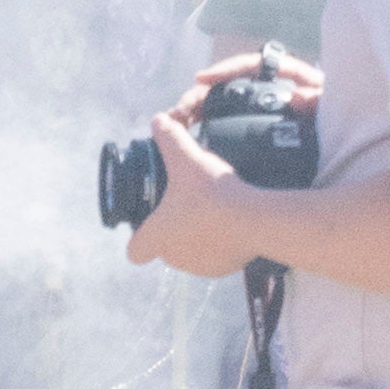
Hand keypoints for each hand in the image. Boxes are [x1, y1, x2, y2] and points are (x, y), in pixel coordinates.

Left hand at [125, 121, 266, 280]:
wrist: (254, 218)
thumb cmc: (211, 192)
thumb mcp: (186, 157)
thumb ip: (169, 137)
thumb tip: (158, 119)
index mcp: (156, 237)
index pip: (135, 250)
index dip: (141, 236)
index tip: (153, 220)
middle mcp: (173, 258)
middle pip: (165, 248)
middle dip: (174, 230)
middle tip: (188, 204)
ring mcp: (199, 266)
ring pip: (190, 253)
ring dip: (196, 237)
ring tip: (211, 211)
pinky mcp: (224, 269)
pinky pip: (215, 257)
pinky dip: (220, 244)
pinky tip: (230, 223)